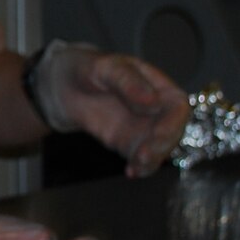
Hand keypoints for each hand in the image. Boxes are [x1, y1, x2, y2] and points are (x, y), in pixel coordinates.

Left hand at [34, 42, 187, 176]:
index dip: (173, 121)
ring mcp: (142, 127)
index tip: (159, 132)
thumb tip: (153, 101)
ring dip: (152, 160)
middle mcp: (155, 108)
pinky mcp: (127, 143)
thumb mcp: (105, 68)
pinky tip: (131, 172)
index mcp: (156, 84)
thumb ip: (128, 81)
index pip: (177, 105)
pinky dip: (140, 168)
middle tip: (145, 154)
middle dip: (162, 145)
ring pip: (159, 148)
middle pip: (172, 130)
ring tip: (136, 165)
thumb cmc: (87, 68)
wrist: (62, 86)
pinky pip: (141, 158)